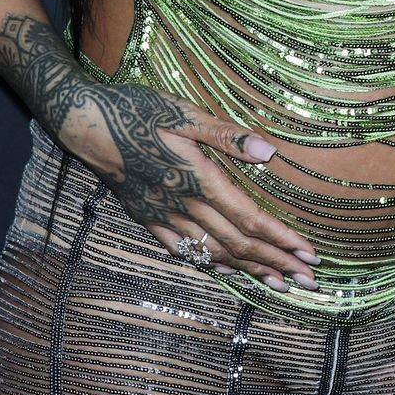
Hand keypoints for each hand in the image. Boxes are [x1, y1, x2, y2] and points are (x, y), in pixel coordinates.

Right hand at [60, 82, 321, 293]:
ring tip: (278, 283)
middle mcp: (183, 204)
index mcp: (198, 178)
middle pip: (238, 243)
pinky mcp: (147, 217)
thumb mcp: (184, 113)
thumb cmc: (136, 110)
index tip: (309, 253)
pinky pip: (182, 250)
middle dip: (276, 263)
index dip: (282, 239)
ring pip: (214, 252)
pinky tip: (227, 271)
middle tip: (308, 280)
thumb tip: (268, 151)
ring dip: (250, 270)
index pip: (250, 218)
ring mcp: (163, 215)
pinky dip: (209, 264)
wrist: (85, 125)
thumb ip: (226, 136)